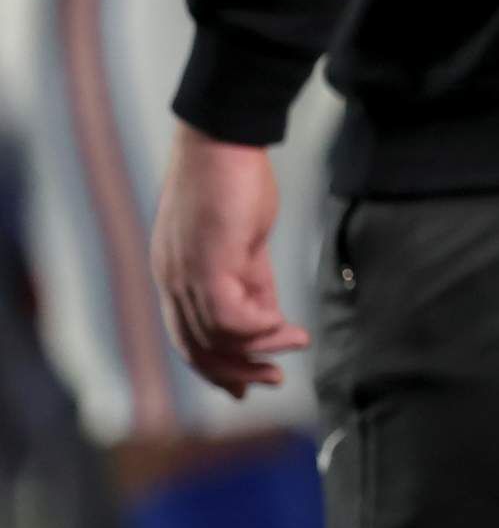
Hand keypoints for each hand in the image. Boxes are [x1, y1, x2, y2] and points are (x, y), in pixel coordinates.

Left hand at [150, 121, 308, 397]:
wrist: (223, 141)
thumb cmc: (235, 184)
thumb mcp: (246, 246)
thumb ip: (253, 284)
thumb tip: (270, 321)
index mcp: (176, 276)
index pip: (189, 339)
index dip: (218, 370)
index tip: (251, 386)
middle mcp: (172, 281)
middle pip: (198, 349)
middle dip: (239, 372)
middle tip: (276, 380)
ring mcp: (185, 273)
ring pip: (217, 338)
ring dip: (261, 349)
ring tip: (298, 341)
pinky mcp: (206, 263)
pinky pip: (230, 318)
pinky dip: (259, 329)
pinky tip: (283, 323)